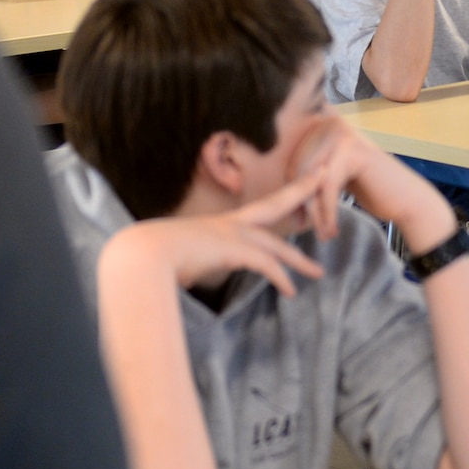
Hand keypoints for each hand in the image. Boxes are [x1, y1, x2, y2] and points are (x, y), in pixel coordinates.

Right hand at [114, 175, 330, 295]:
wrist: (144, 254)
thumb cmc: (156, 256)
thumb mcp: (184, 255)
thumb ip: (195, 259)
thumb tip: (191, 270)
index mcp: (220, 224)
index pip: (260, 207)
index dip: (283, 195)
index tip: (302, 183)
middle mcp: (230, 223)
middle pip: (275, 204)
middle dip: (301, 189)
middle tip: (324, 177)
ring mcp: (232, 235)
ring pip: (276, 244)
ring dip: (298, 260)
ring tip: (317, 273)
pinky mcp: (233, 250)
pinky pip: (266, 264)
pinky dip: (280, 277)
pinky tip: (290, 291)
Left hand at [284, 113, 455, 252]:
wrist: (406, 200)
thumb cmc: (368, 189)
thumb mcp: (331, 175)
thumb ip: (307, 172)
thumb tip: (272, 185)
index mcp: (322, 124)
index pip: (291, 160)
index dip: (291, 191)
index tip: (296, 217)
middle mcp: (329, 123)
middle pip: (298, 169)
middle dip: (301, 203)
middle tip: (304, 227)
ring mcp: (342, 134)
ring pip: (311, 180)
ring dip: (314, 212)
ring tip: (322, 233)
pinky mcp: (352, 151)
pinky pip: (327, 187)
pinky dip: (328, 213)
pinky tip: (332, 230)